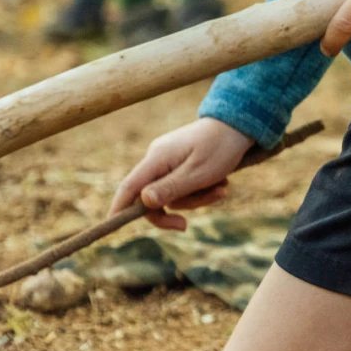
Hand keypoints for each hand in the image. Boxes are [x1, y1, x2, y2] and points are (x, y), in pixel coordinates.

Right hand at [110, 118, 252, 229]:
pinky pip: (184, 186)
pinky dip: (201, 189)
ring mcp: (169, 160)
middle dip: (173, 209)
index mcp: (157, 158)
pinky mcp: (181, 163)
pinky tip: (221, 182)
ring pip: (173, 194)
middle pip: (151, 197)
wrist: (240, 125)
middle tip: (185, 225)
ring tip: (221, 188)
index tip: (111, 225)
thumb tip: (143, 202)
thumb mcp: (198, 173)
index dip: (119, 207)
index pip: (129, 186)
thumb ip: (170, 189)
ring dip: (197, 198)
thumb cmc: (221, 148)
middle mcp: (158, 158)